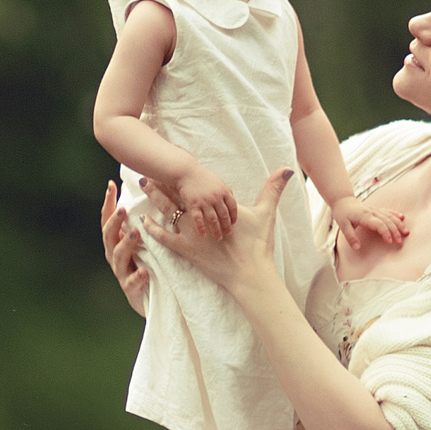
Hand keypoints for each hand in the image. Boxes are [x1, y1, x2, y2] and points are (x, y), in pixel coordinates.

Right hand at [100, 181, 150, 316]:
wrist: (150, 300)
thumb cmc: (149, 265)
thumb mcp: (144, 243)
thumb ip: (143, 224)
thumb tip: (150, 193)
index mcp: (117, 242)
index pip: (108, 220)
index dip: (108, 203)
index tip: (111, 185)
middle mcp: (115, 255)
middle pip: (109, 236)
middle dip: (115, 222)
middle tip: (123, 210)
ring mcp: (121, 272)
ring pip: (118, 256)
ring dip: (126, 244)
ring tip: (136, 234)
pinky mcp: (131, 290)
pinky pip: (132, 283)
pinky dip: (137, 277)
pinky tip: (144, 272)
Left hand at [150, 170, 289, 292]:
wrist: (249, 273)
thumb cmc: (257, 244)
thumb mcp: (266, 213)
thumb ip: (274, 189)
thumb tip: (288, 169)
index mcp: (215, 205)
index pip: (196, 185)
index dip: (184, 172)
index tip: (173, 156)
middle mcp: (201, 215)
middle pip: (179, 193)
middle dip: (165, 179)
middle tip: (150, 165)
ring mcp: (191, 232)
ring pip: (169, 210)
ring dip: (156, 197)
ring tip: (144, 184)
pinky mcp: (185, 250)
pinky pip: (164, 237)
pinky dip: (153, 229)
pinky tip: (142, 221)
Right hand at [165, 165, 238, 237]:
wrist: (186, 172)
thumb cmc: (202, 177)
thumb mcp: (218, 182)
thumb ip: (225, 192)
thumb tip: (231, 203)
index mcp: (224, 191)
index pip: (233, 207)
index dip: (234, 217)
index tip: (233, 224)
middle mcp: (216, 197)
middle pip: (224, 215)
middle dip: (227, 227)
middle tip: (228, 235)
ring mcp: (205, 202)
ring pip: (213, 220)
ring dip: (217, 230)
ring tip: (219, 238)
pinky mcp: (194, 205)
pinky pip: (199, 220)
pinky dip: (201, 228)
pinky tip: (203, 235)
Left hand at [332, 194, 408, 253]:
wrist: (343, 201)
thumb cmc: (342, 214)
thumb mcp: (343, 226)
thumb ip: (350, 237)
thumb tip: (357, 248)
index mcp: (365, 216)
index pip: (379, 224)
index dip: (385, 232)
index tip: (389, 242)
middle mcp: (372, 212)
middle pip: (387, 221)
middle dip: (395, 231)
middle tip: (400, 242)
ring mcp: (375, 210)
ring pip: (390, 216)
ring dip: (398, 224)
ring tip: (406, 232)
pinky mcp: (376, 209)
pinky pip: (388, 211)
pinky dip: (395, 214)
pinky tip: (402, 218)